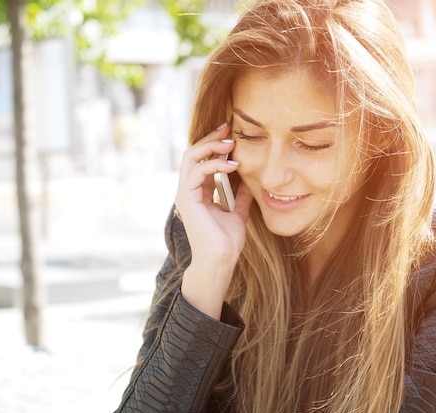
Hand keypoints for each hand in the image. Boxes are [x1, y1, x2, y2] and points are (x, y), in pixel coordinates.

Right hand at [175, 123, 252, 318]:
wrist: (220, 261)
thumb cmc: (226, 242)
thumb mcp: (238, 212)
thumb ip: (240, 196)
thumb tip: (251, 179)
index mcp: (198, 192)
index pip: (202, 160)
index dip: (215, 145)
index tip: (232, 134)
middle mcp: (188, 190)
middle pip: (193, 153)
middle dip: (210, 139)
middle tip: (228, 128)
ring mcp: (185, 194)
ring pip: (190, 158)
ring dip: (211, 147)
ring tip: (231, 144)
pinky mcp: (186, 199)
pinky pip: (196, 172)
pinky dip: (214, 164)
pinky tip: (233, 165)